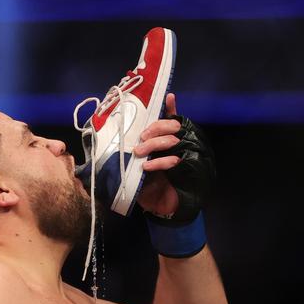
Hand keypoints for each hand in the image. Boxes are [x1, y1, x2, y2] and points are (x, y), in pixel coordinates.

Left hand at [135, 93, 180, 214]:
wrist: (161, 207)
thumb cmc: (147, 184)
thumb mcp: (137, 164)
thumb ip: (134, 150)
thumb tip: (117, 135)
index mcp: (168, 141)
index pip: (173, 120)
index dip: (170, 108)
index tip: (167, 97)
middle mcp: (180, 146)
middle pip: (173, 126)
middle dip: (156, 128)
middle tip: (142, 138)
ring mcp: (185, 157)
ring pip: (173, 140)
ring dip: (154, 144)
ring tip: (139, 153)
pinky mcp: (186, 171)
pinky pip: (174, 160)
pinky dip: (159, 162)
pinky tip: (147, 167)